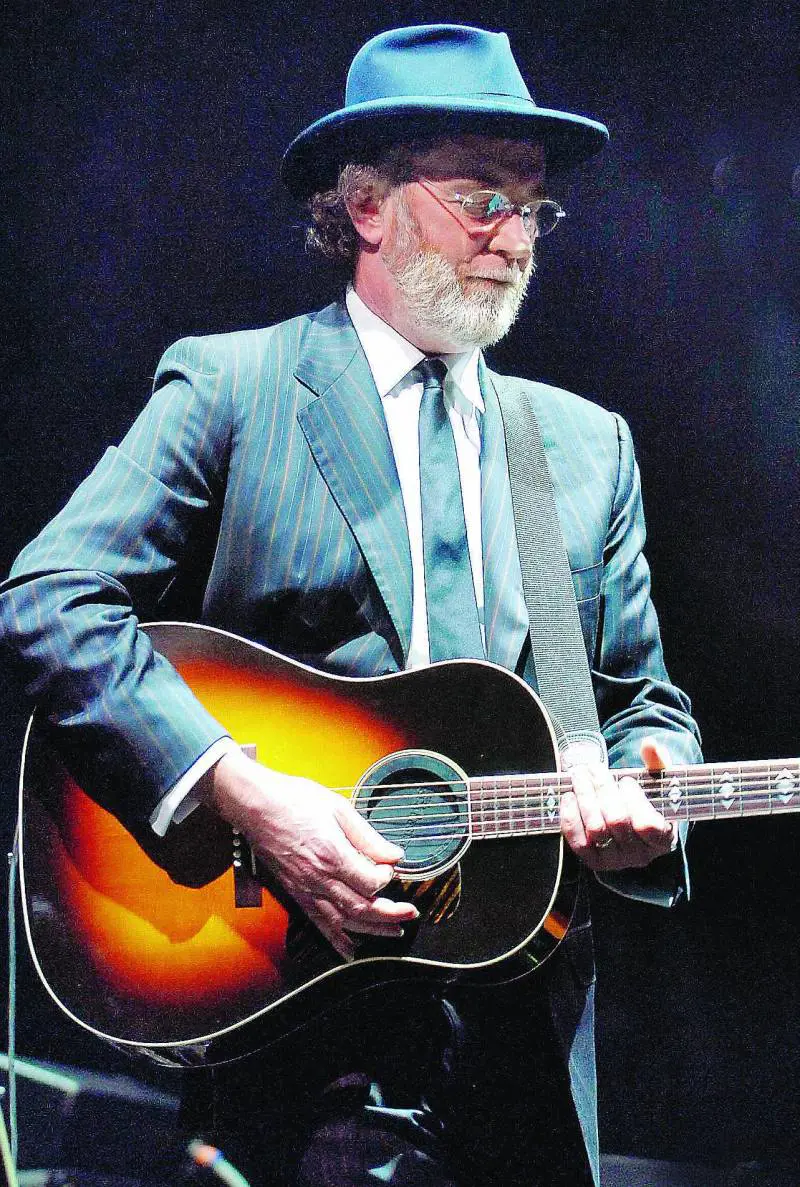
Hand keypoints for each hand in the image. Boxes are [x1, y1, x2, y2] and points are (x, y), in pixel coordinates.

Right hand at [202, 749, 418, 958]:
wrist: (254, 805)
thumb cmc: (294, 800)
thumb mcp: (338, 809)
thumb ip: (368, 837)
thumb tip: (395, 856)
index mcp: (332, 855)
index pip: (370, 882)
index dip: (387, 880)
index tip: (393, 870)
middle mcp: (318, 878)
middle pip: (361, 908)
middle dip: (390, 914)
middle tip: (410, 914)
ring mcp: (305, 888)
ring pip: (343, 921)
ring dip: (371, 930)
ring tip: (393, 932)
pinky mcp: (295, 892)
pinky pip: (318, 923)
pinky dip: (336, 939)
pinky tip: (350, 950)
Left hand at [560, 737, 675, 870]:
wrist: (631, 824)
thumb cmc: (647, 800)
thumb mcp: (657, 781)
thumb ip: (657, 763)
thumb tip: (650, 744)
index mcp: (662, 839)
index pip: (648, 825)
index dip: (634, 800)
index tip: (627, 780)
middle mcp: (640, 856)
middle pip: (617, 822)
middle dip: (603, 789)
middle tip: (594, 768)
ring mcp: (616, 861)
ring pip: (596, 829)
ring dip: (585, 797)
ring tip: (579, 775)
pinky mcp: (594, 861)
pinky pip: (578, 842)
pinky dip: (570, 817)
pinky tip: (570, 796)